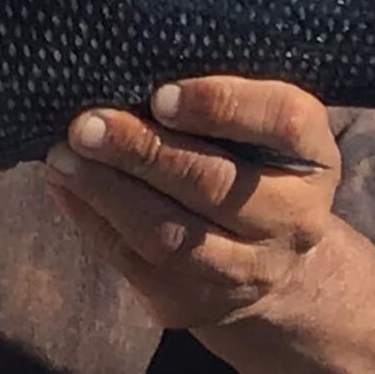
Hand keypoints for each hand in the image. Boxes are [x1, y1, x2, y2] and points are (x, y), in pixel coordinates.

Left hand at [43, 76, 348, 331]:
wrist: (271, 265)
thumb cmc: (249, 165)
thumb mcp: (258, 129)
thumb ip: (215, 101)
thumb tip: (125, 71)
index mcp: (311, 156)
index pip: (282, 121)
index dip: (221, 106)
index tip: (162, 95)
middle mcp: (292, 218)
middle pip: (213, 184)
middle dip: (141, 151)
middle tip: (86, 123)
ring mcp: (247, 269)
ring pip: (170, 235)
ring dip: (107, 191)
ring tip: (63, 156)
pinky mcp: (197, 303)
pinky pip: (135, 262)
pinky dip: (92, 220)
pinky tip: (65, 186)